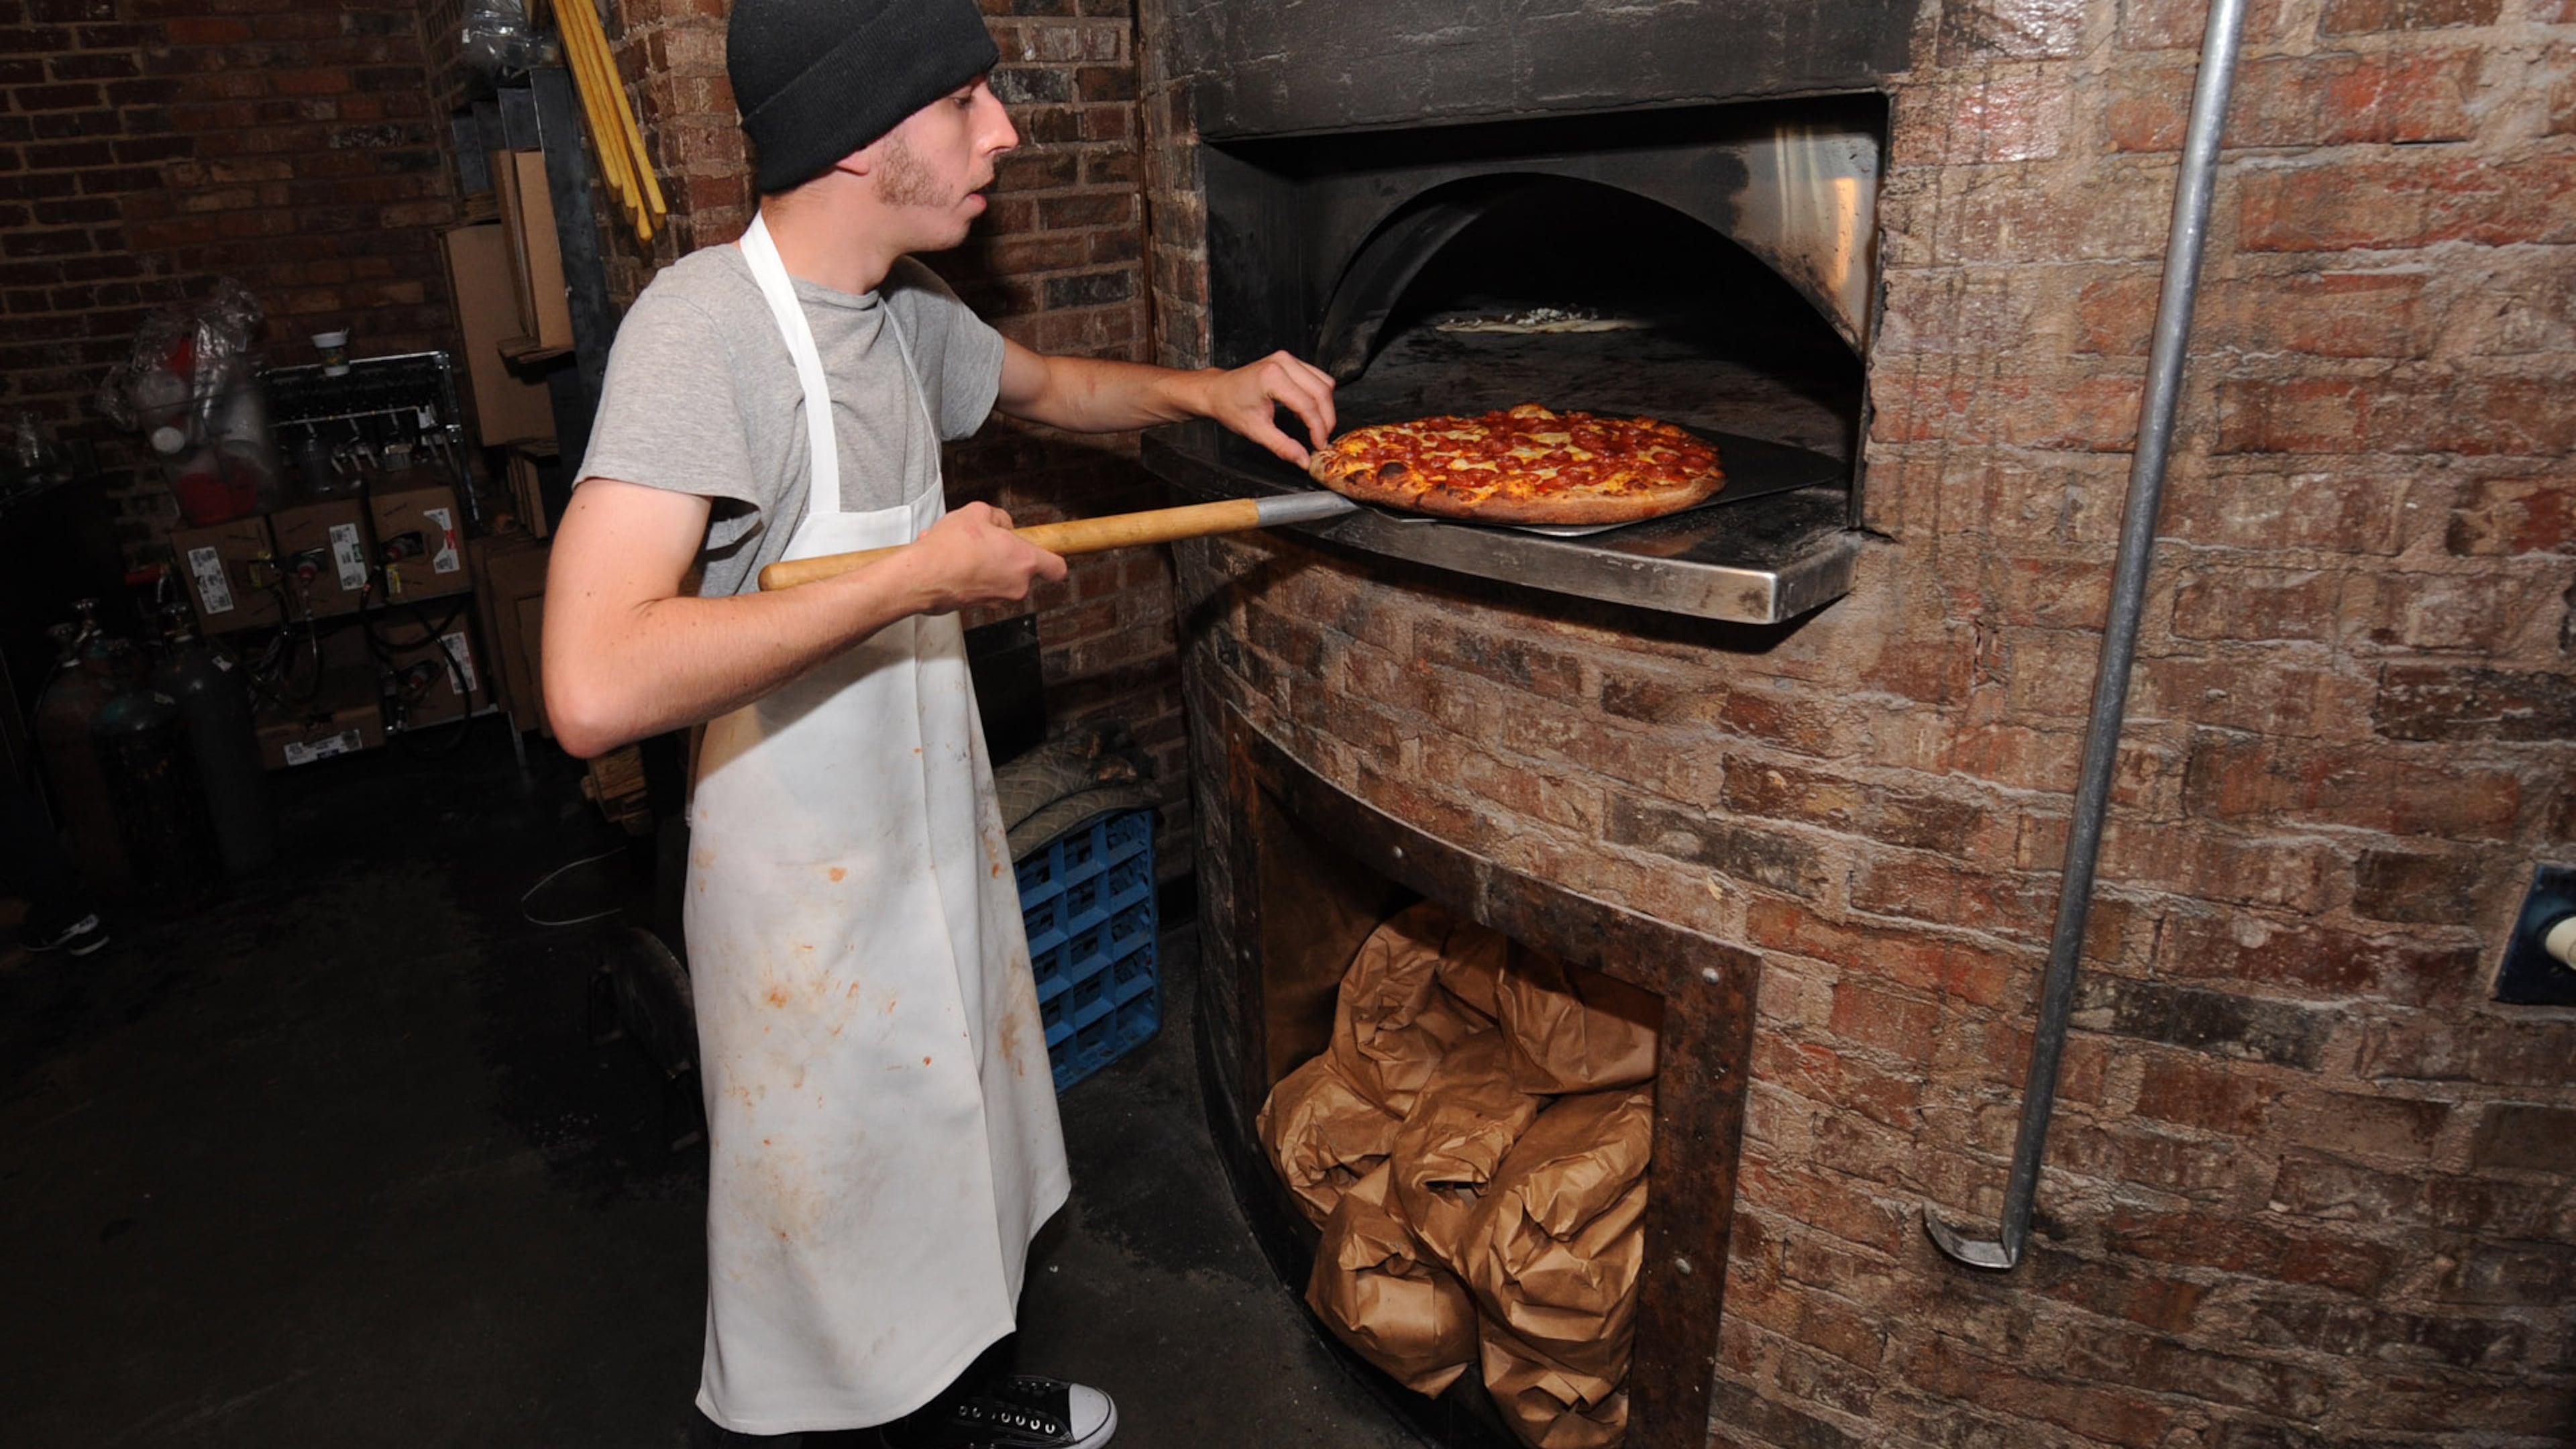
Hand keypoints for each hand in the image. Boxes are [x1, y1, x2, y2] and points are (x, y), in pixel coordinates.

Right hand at [900, 502, 1066, 614]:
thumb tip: (1001, 525)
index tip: (1045, 552)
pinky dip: (966, 573)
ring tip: (957, 548)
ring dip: (981, 561)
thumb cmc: (951, 548)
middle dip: (1003, 552)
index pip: (1057, 568)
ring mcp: (997, 599)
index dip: (1052, 558)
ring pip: (996, 575)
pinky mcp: (978, 607)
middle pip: (1020, 567)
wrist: (922, 577)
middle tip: (982, 540)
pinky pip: (978, 585)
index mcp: (1024, 561)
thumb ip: (997, 517)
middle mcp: (1016, 585)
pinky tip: (947, 559)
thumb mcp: (977, 512)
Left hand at [1202, 351, 1336, 466]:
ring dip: (1325, 407)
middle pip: (1321, 391)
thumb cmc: (1230, 406)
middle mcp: (1282, 363)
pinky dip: (1318, 396)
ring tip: (1315, 426)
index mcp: (1272, 377)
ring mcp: (1287, 359)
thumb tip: (1303, 459)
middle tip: (1321, 439)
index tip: (1319, 444)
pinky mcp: (1290, 361)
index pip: (1307, 405)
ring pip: (1324, 383)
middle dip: (1326, 418)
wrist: (1217, 391)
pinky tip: (1307, 411)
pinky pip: (1316, 377)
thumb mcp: (1256, 431)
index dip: (1318, 428)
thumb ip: (1283, 446)